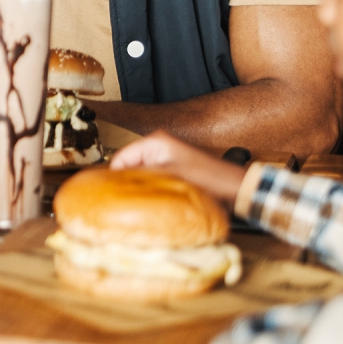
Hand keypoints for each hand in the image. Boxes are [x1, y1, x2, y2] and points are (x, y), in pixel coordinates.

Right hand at [110, 131, 248, 209]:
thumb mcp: (169, 177)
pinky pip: (152, 177)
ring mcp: (166, 156)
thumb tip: (117, 184)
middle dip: (125, 181)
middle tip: (121, 200)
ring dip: (138, 186)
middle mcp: (158, 145)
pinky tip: (150, 199)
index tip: (108, 194)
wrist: (234, 188)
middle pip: (129, 165)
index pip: (121, 157)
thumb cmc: (209, 179)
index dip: (113, 177)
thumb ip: (142, 177)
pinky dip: (149, 187)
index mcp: (155, 142)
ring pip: (140, 173)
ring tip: (135, 201)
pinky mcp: (172, 168)